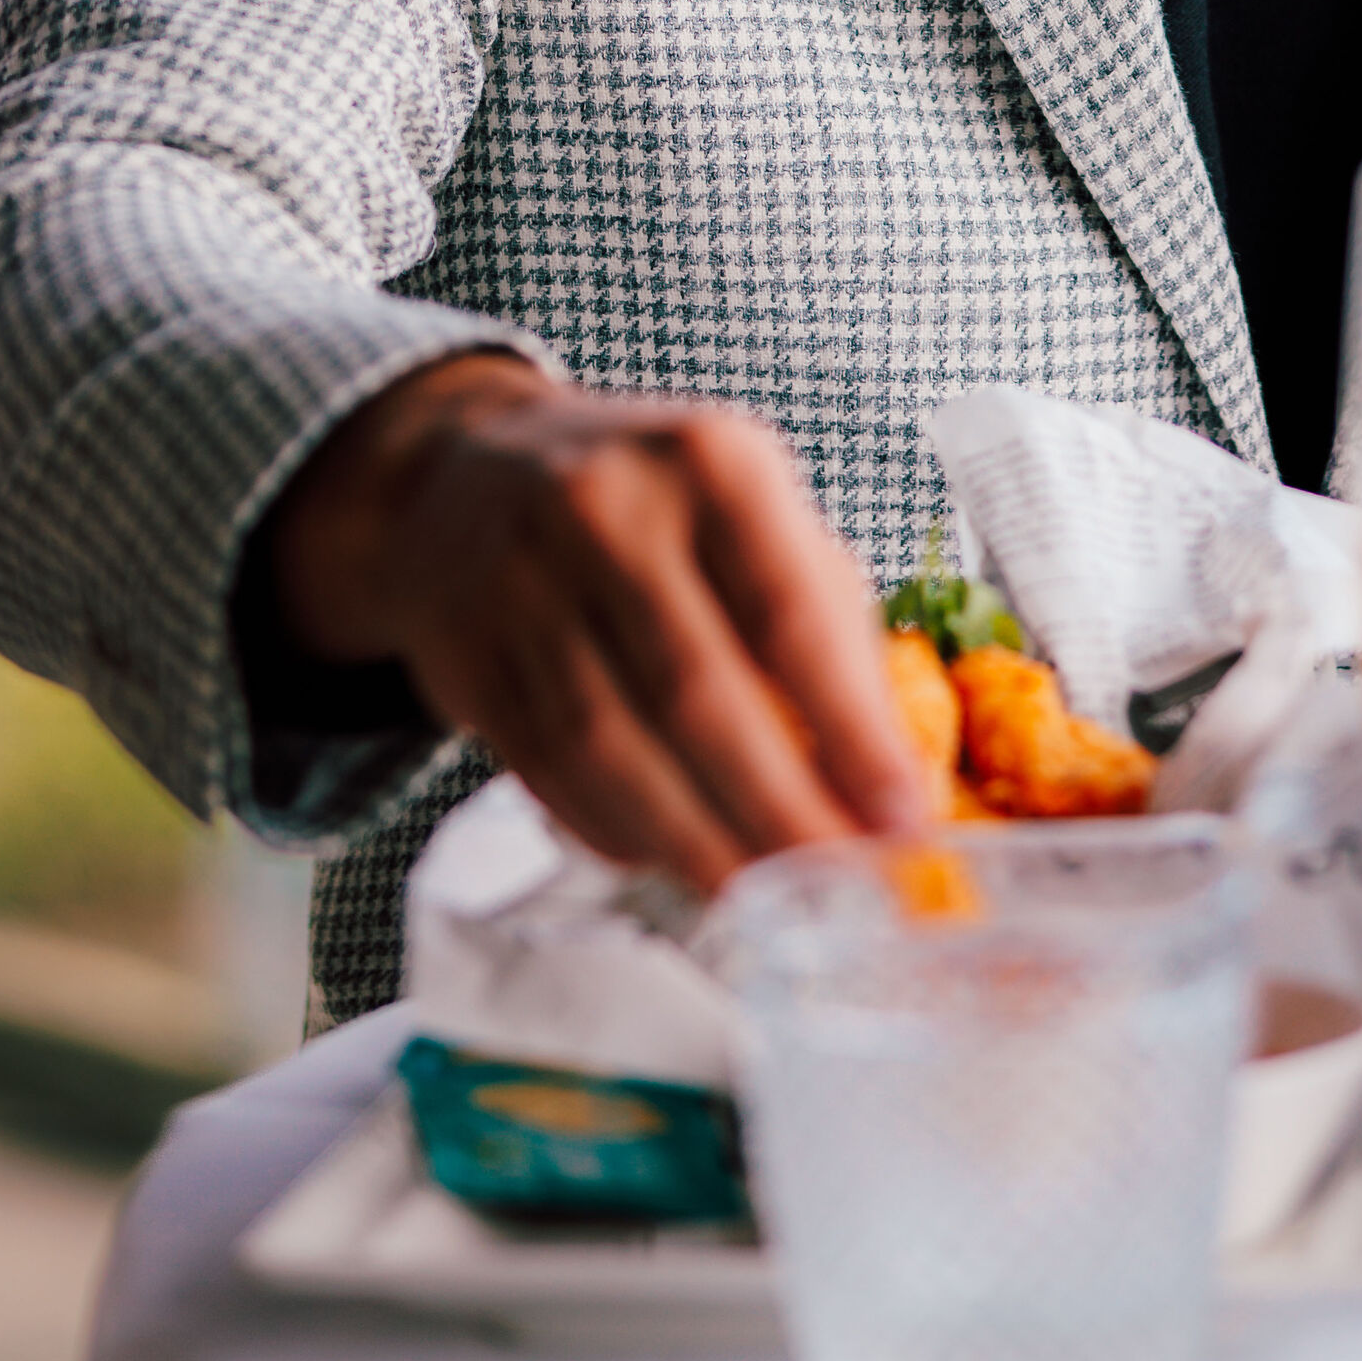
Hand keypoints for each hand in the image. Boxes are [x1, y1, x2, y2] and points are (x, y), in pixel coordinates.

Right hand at [265, 356, 928, 890]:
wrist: (461, 475)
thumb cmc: (649, 501)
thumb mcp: (746, 506)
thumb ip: (820, 613)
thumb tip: (885, 762)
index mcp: (709, 462)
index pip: (789, 612)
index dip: (850, 729)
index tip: (900, 817)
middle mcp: (608, 512)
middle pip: (699, 696)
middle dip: (780, 811)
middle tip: (841, 883)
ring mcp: (524, 586)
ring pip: (616, 751)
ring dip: (700, 843)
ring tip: (766, 897)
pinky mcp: (469, 661)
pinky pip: (552, 773)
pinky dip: (621, 833)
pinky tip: (676, 861)